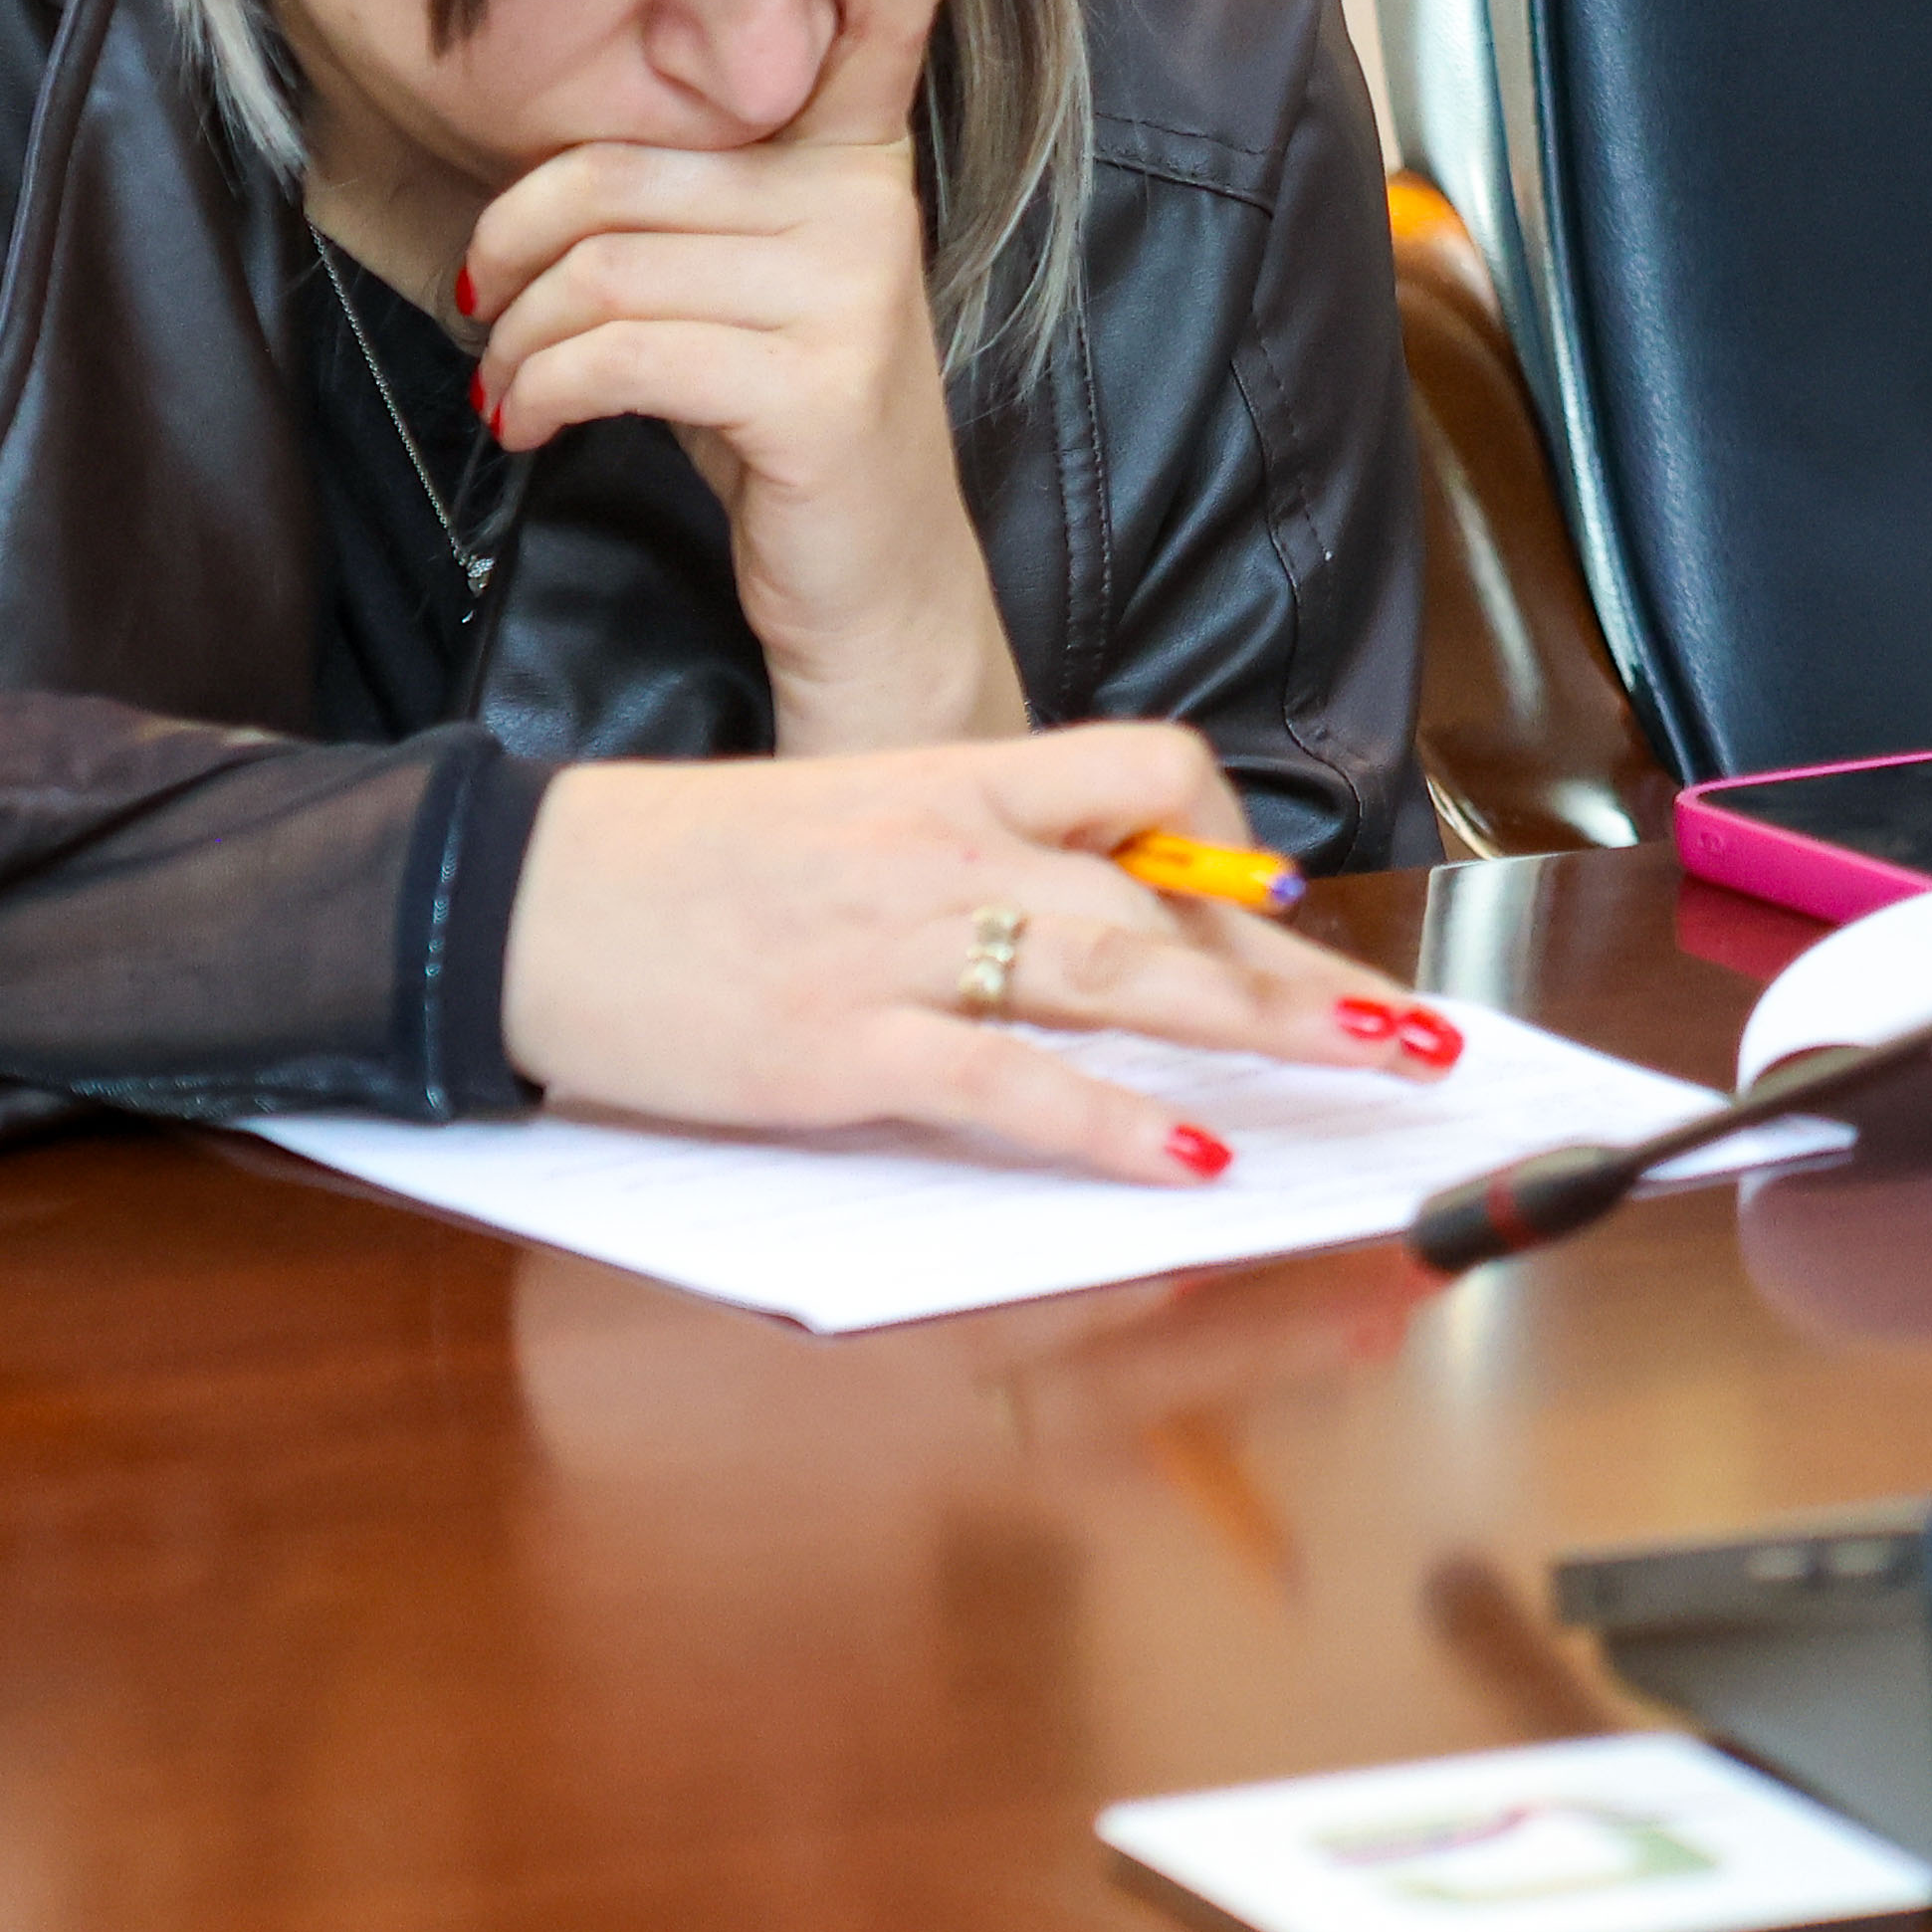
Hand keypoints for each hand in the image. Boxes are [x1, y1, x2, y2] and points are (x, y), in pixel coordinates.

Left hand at [467, 0, 1019, 753]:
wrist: (870, 589)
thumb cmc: (781, 425)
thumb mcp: (754, 290)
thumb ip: (696, 203)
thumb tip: (542, 175)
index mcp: (859, 168)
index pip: (879, 24)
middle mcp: (869, 212)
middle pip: (621, 174)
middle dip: (511, 246)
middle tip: (480, 307)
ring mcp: (853, 295)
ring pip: (600, 270)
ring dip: (512, 343)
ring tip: (512, 389)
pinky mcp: (819, 385)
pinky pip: (616, 353)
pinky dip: (541, 395)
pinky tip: (536, 426)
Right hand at [504, 723, 1460, 1179]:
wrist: (515, 899)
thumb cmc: (674, 870)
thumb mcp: (839, 823)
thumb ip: (961, 855)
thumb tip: (1078, 911)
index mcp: (948, 778)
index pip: (1141, 772)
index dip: (1227, 839)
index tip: (1288, 901)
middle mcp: (947, 849)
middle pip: (1168, 893)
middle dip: (1302, 969)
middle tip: (1416, 1031)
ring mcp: (898, 947)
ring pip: (1120, 973)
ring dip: (1261, 1024)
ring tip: (1370, 1069)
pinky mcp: (843, 1047)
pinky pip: (1010, 1083)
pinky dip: (1112, 1124)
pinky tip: (1193, 1159)